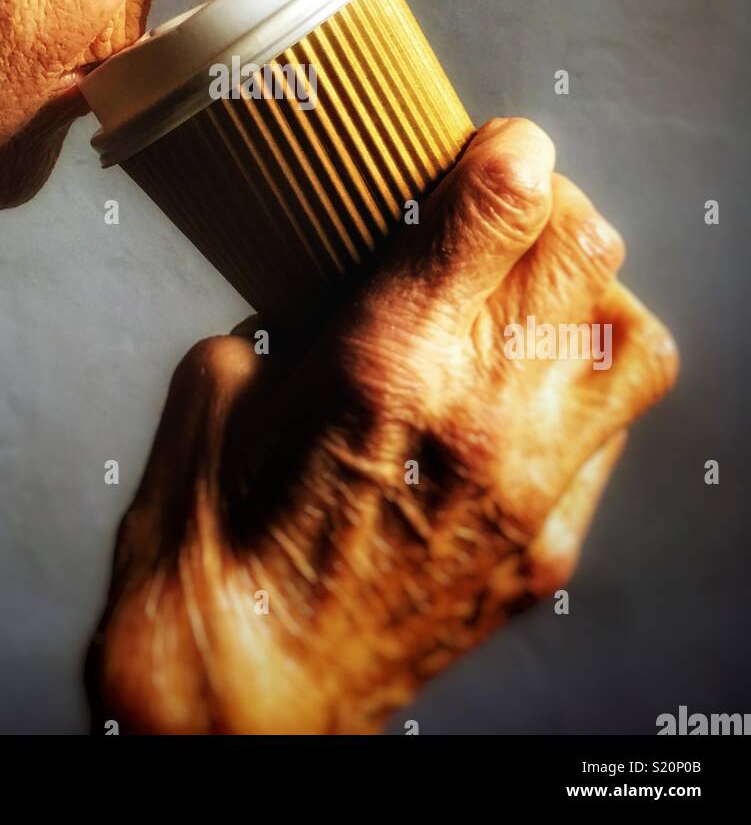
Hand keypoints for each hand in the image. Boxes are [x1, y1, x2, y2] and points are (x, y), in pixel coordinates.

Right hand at [88, 118, 677, 733]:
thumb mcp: (222, 387)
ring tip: (534, 296)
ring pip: (632, 337)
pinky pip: (613, 432)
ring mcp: (530, 491)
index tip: (493, 146)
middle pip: (585, 249)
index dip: (510, 149)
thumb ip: (299, 311)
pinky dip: (586, 382)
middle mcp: (481, 417)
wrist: (241, 696)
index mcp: (389, 359)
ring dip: (591, 292)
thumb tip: (344, 276)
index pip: (506, 203)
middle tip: (503, 209)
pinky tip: (528, 386)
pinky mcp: (548, 548)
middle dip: (548, 203)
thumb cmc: (209, 547)